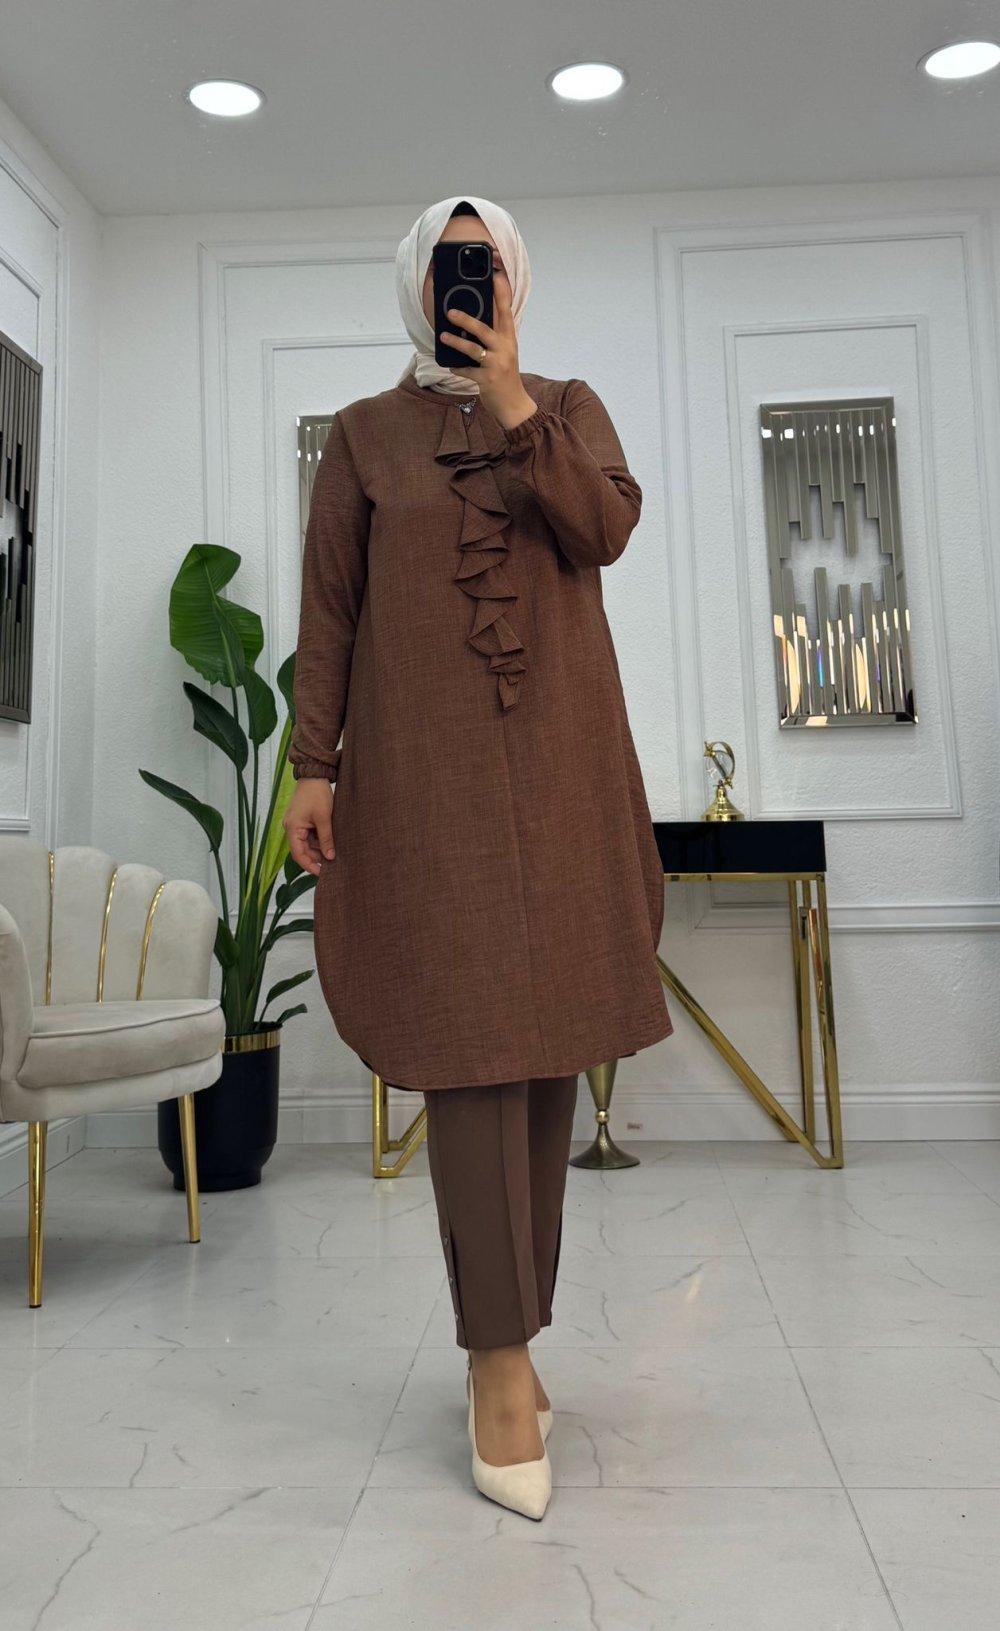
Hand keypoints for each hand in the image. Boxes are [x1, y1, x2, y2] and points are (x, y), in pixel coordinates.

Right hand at [284, 780, 335, 876]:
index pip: (298, 854)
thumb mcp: (324, 818)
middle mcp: (291, 828)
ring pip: (307, 843)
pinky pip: (309, 835)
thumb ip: (326, 838)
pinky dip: (318, 840)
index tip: (321, 874)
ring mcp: (296, 824)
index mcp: (293, 828)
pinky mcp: (302, 820)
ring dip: (318, 849)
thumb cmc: (317, 794)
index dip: (309, 866)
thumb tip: (330, 857)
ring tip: (333, 854)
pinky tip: (330, 843)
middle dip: (316, 858)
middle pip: (302, 850)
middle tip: (332, 865)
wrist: (314, 775)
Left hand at [440, 272, 536, 429]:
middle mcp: (504, 348)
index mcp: (509, 338)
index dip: (501, 292)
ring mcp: (496, 365)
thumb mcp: (505, 350)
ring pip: (473, 349)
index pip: (506, 310)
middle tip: (450, 312)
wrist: (513, 403)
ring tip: (443, 336)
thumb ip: (494, 333)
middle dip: (467, 319)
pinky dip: (457, 367)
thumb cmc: (505, 373)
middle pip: (485, 329)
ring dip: (456, 342)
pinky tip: (450, 364)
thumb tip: (471, 318)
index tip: (495, 275)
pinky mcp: (487, 380)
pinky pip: (467, 371)